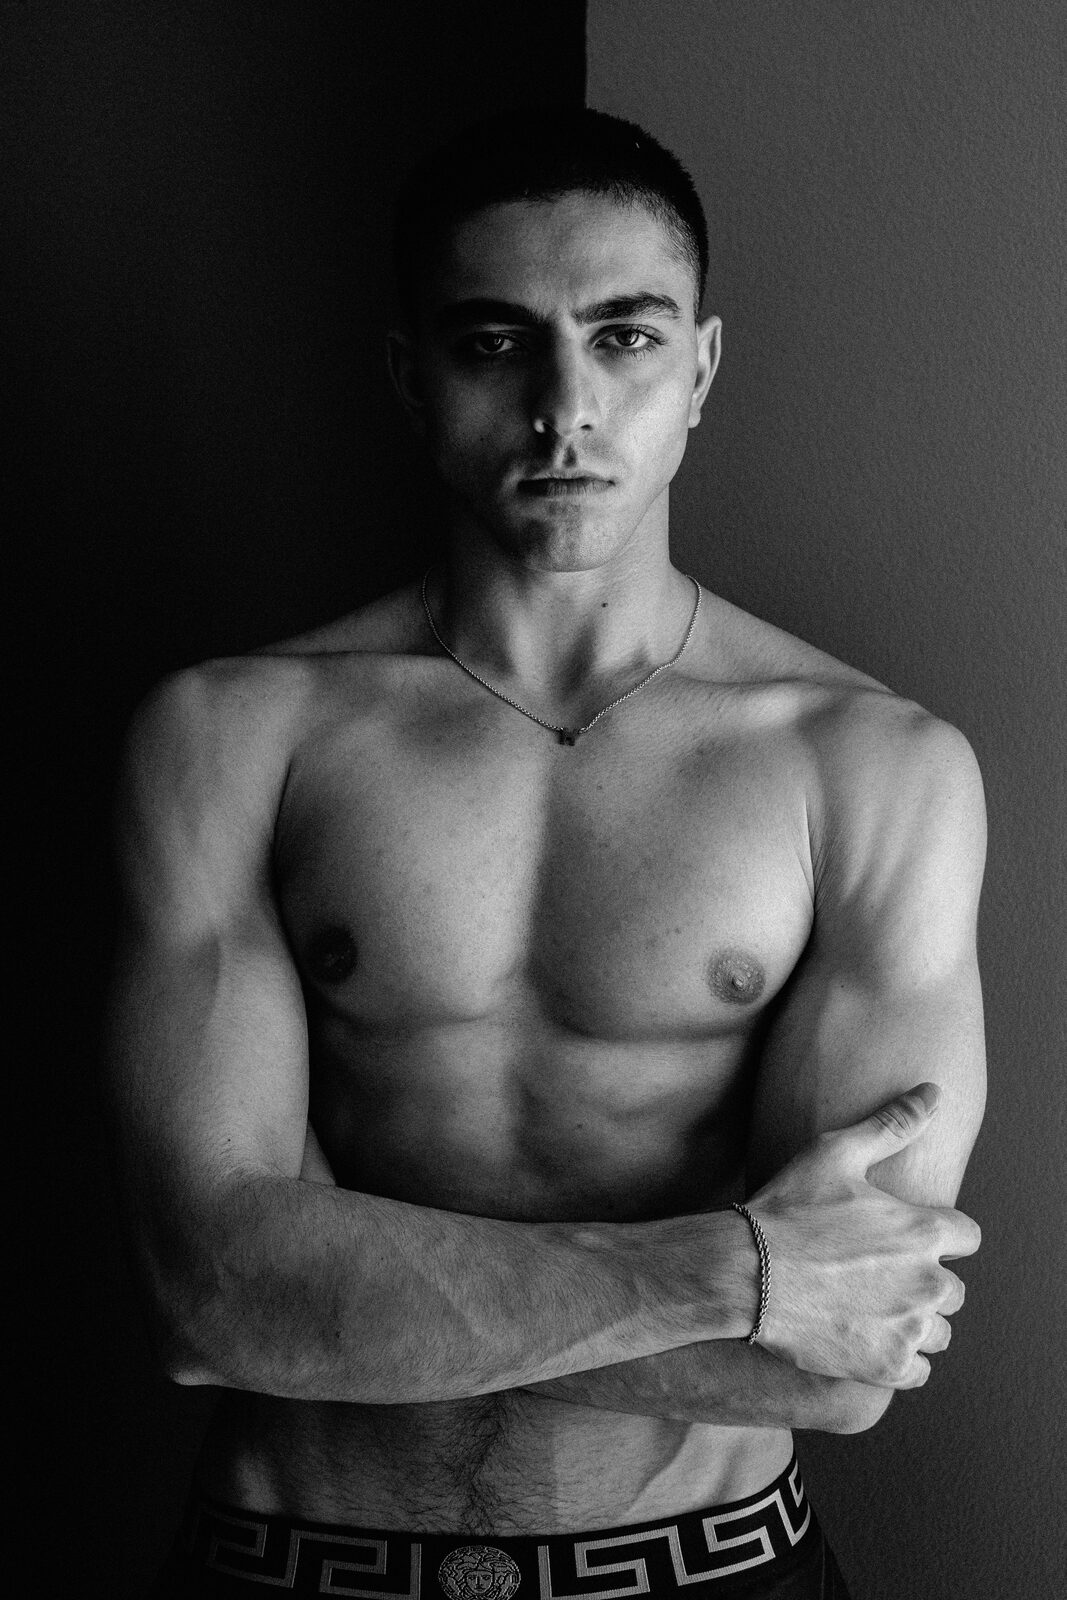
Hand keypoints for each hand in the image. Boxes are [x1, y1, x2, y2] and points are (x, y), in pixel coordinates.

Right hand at [747, 1084, 979, 1388]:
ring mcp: (909, 1328)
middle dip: (925, 1281)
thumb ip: (892, 1124)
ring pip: (939, 1332)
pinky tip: (866, 1336)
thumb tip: (932, 1092)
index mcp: (924, 1230)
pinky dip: (899, 1358)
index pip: (967, 1237)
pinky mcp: (887, 1365)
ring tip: (871, 1307)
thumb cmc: (788, 1208)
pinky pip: (919, 1370)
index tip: (906, 1238)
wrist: (745, 1271)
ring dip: (916, 1322)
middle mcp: (927, 1282)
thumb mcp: (836, 1154)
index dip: (938, 1235)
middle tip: (879, 1274)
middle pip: (955, 1290)